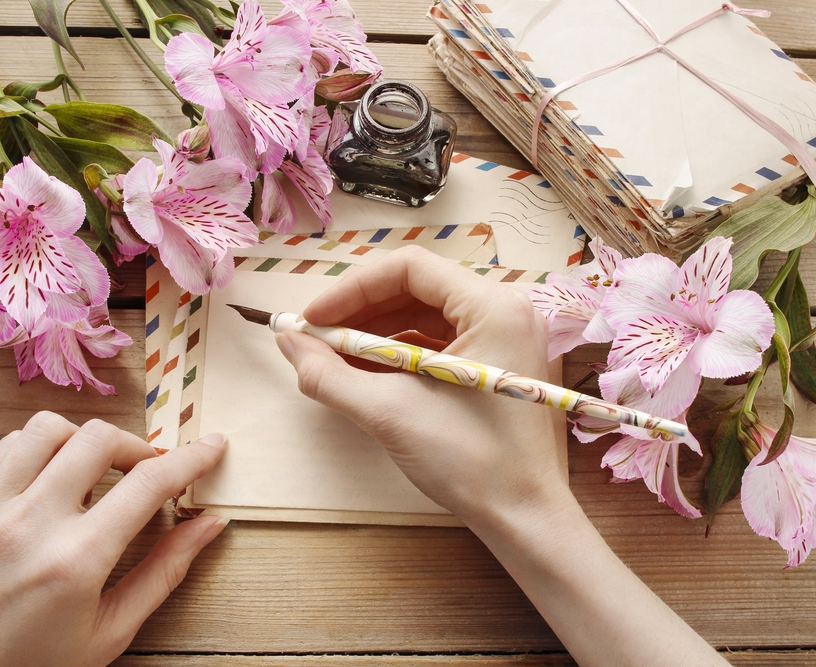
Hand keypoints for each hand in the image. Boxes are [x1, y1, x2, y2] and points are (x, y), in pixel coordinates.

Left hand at [0, 412, 227, 666]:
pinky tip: (51, 479)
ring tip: (95, 473)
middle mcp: (29, 523)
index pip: (150, 483)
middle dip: (139, 447)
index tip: (212, 447)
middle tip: (149, 471)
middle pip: (100, 439)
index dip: (192, 458)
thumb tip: (209, 525)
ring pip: (50, 428)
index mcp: (75, 561)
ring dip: (85, 442)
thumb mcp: (109, 632)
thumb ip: (164, 572)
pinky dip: (41, 450)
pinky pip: (7, 446)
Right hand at [276, 246, 727, 666]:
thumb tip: (289, 342)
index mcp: (494, 306)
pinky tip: (370, 376)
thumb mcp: (389, 413)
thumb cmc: (473, 463)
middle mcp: (509, 310)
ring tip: (336, 360)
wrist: (527, 520)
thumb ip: (329, 374)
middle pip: (419, 289)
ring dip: (378, 335)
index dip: (352, 289)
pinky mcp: (501, 368)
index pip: (409, 268)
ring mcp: (509, 340)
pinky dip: (403, 356)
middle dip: (361, 312)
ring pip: (428, 317)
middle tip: (317, 339)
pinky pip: (443, 343)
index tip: (314, 319)